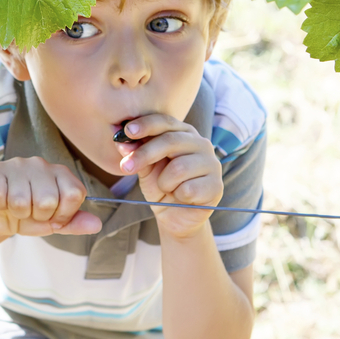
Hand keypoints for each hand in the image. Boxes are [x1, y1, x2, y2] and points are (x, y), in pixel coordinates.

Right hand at [0, 157, 102, 243]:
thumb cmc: (29, 216)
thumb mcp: (54, 223)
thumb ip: (75, 222)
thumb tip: (96, 224)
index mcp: (61, 173)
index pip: (73, 194)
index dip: (63, 214)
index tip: (53, 217)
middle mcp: (41, 164)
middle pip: (47, 200)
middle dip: (38, 216)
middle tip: (31, 212)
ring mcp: (17, 165)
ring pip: (21, 201)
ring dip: (17, 213)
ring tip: (15, 207)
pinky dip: (0, 206)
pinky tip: (1, 201)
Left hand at [115, 114, 223, 237]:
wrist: (175, 216)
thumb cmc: (161, 187)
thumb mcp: (145, 169)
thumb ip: (136, 154)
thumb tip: (122, 142)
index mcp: (184, 134)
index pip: (165, 122)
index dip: (146, 125)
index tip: (127, 132)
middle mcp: (201, 144)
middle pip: (170, 141)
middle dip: (145, 154)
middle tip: (126, 167)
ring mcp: (212, 164)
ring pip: (178, 168)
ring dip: (164, 183)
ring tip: (167, 189)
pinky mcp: (217, 186)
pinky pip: (188, 189)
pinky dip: (178, 196)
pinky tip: (182, 198)